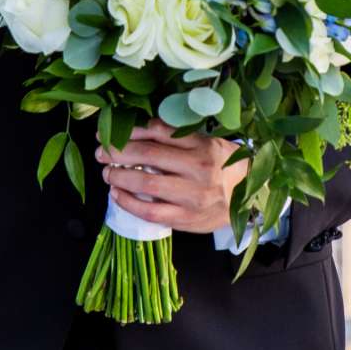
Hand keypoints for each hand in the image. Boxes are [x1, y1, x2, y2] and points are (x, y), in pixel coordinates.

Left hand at [97, 120, 245, 232]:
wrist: (249, 197)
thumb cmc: (223, 166)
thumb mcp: (206, 142)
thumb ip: (176, 136)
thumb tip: (138, 129)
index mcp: (204, 145)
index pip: (159, 132)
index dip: (130, 132)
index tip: (111, 132)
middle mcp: (199, 169)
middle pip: (148, 155)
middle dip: (117, 152)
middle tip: (101, 152)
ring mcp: (193, 196)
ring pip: (146, 183)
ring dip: (119, 176)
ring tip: (107, 172)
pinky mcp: (187, 219)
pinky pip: (151, 212)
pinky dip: (128, 202)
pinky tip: (117, 194)